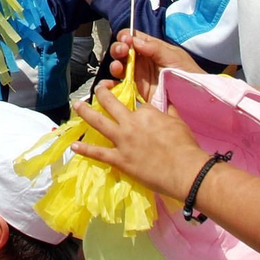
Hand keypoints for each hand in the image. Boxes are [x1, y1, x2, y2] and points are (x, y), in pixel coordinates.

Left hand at [70, 87, 210, 197]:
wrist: (184, 170)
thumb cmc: (185, 146)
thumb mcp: (178, 122)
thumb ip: (169, 112)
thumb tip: (169, 104)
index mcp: (145, 112)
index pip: (135, 103)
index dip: (133, 103)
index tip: (132, 103)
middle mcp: (130, 123)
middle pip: (110, 103)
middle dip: (101, 94)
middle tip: (97, 89)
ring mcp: (122, 141)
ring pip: (99, 122)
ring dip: (85, 112)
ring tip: (76, 105)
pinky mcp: (119, 159)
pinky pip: (98, 153)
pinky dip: (85, 149)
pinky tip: (74, 145)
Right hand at [105, 29, 203, 93]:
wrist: (196, 98)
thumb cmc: (189, 74)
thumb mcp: (175, 57)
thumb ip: (155, 48)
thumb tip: (135, 41)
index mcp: (151, 48)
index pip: (133, 37)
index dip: (126, 37)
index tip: (126, 40)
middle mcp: (142, 60)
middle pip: (122, 51)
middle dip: (118, 48)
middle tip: (122, 52)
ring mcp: (138, 76)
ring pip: (119, 67)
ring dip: (114, 65)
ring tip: (118, 68)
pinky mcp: (136, 91)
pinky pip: (120, 86)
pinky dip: (110, 85)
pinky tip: (109, 85)